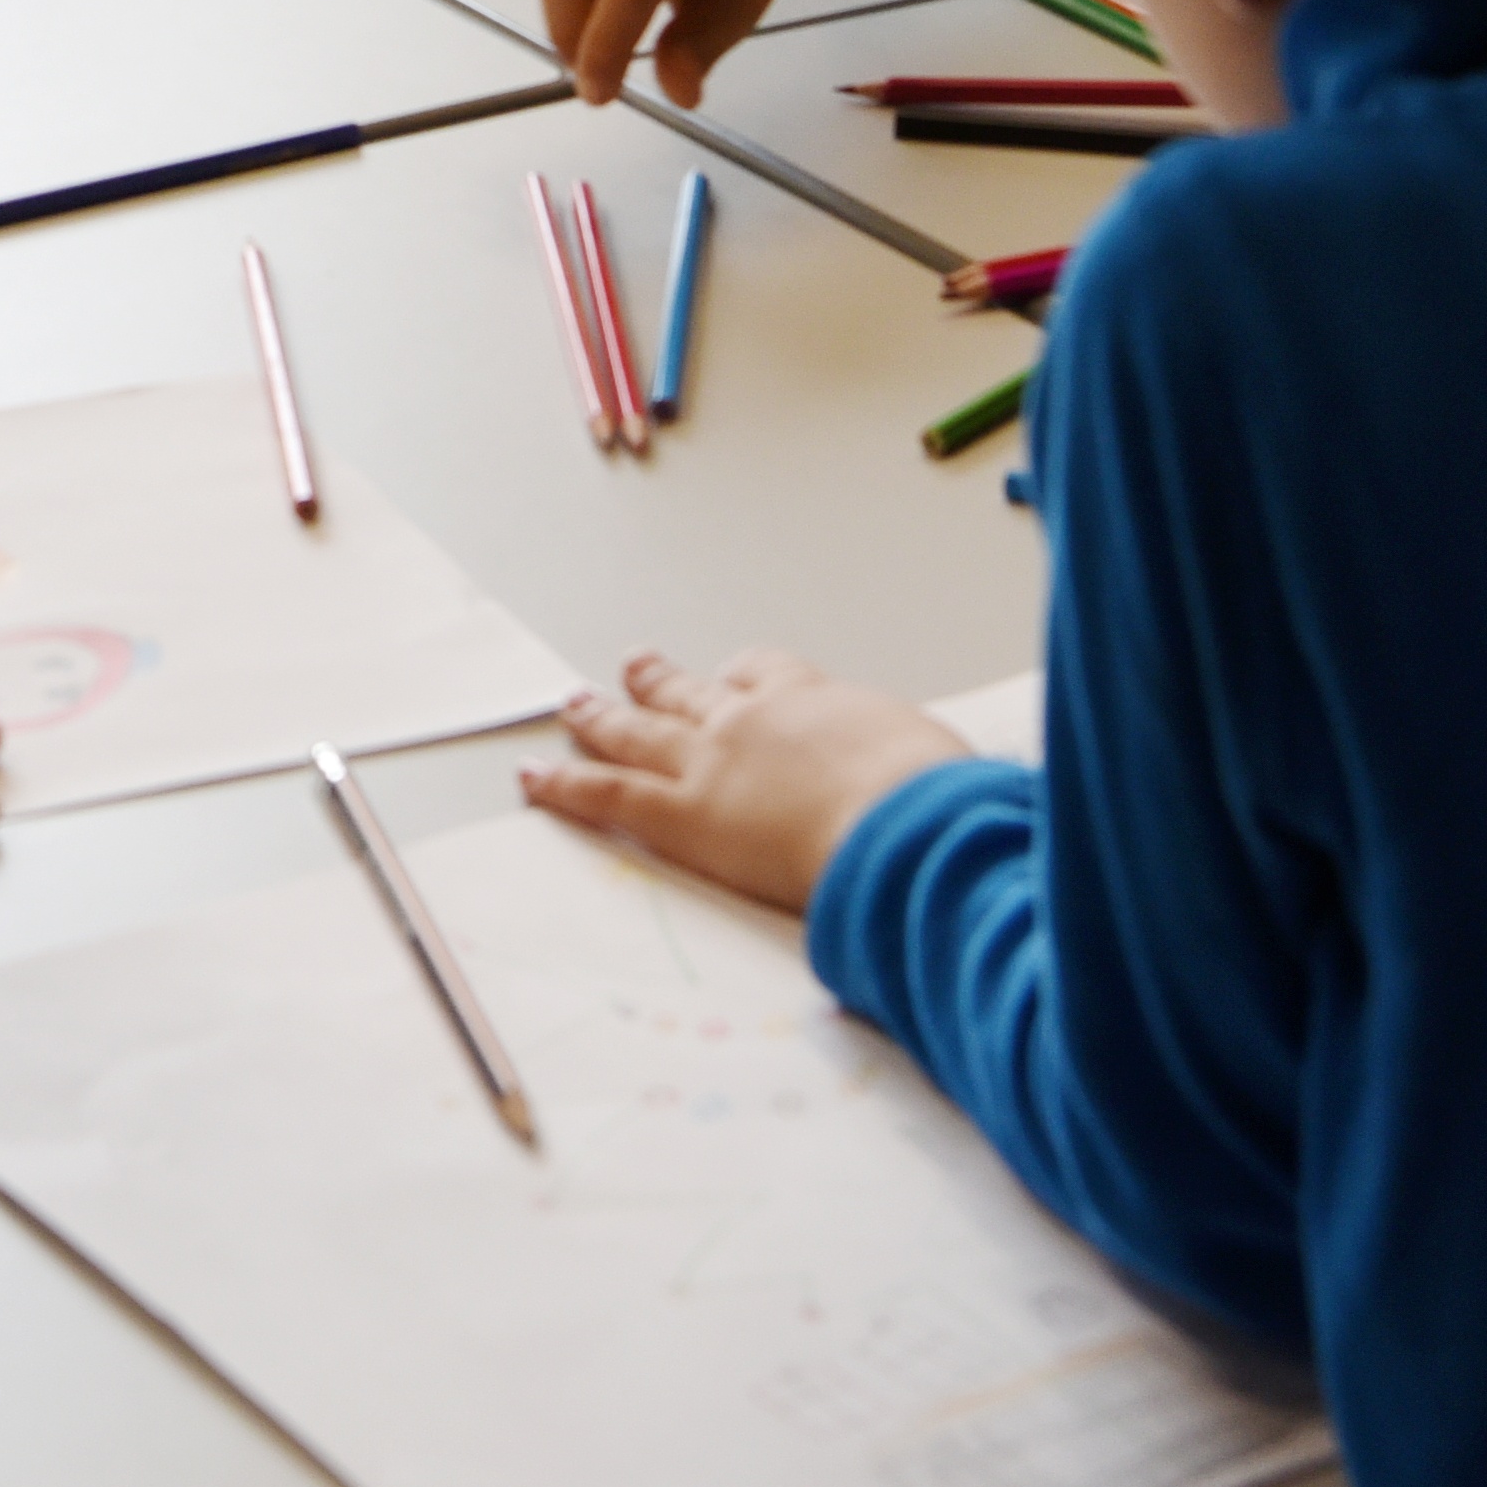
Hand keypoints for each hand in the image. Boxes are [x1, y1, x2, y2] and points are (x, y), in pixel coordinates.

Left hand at [515, 649, 963, 913]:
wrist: (905, 821)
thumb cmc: (937, 800)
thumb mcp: (942, 771)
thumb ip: (925, 779)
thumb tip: (956, 801)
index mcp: (821, 701)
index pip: (769, 674)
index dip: (744, 677)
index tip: (734, 677)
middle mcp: (756, 717)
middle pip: (695, 690)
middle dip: (659, 680)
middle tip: (634, 665)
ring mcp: (713, 759)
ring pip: (640, 731)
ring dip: (601, 716)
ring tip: (572, 705)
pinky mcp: (682, 812)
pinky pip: (607, 793)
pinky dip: (563, 785)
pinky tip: (530, 779)